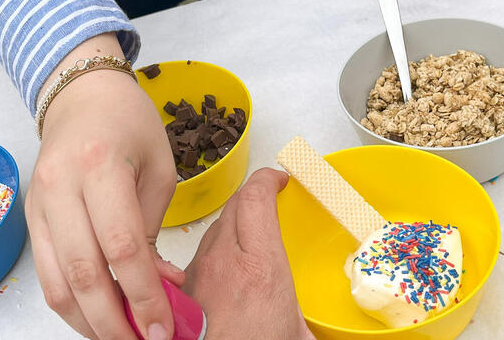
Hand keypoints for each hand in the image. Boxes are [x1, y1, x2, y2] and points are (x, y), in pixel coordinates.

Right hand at [26, 34, 181, 339]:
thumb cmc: (129, 126)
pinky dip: (71, 305)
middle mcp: (60, 187)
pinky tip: (97, 317)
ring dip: (89, 322)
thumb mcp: (159, 170)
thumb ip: (157, 232)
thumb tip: (163, 288)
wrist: (82, 97)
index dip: (143, 295)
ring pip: (57, 284)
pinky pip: (44, 276)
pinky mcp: (29, 219)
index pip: (122, 247)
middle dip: (115, 321)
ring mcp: (37, 205)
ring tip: (121, 338)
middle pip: (84, 274)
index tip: (163, 327)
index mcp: (100, 165)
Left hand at [184, 168, 314, 339]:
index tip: (280, 179)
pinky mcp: (182, 288)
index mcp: (261, 267)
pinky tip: (226, 271)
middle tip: (270, 203)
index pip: (256, 197)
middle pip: (235, 206)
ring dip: (234, 226)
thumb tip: (321, 326)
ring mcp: (198, 273)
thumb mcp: (297, 333)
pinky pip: (199, 255)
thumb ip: (308, 317)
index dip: (268, 179)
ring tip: (250, 240)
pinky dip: (215, 253)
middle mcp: (225, 262)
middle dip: (255, 198)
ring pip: (215, 229)